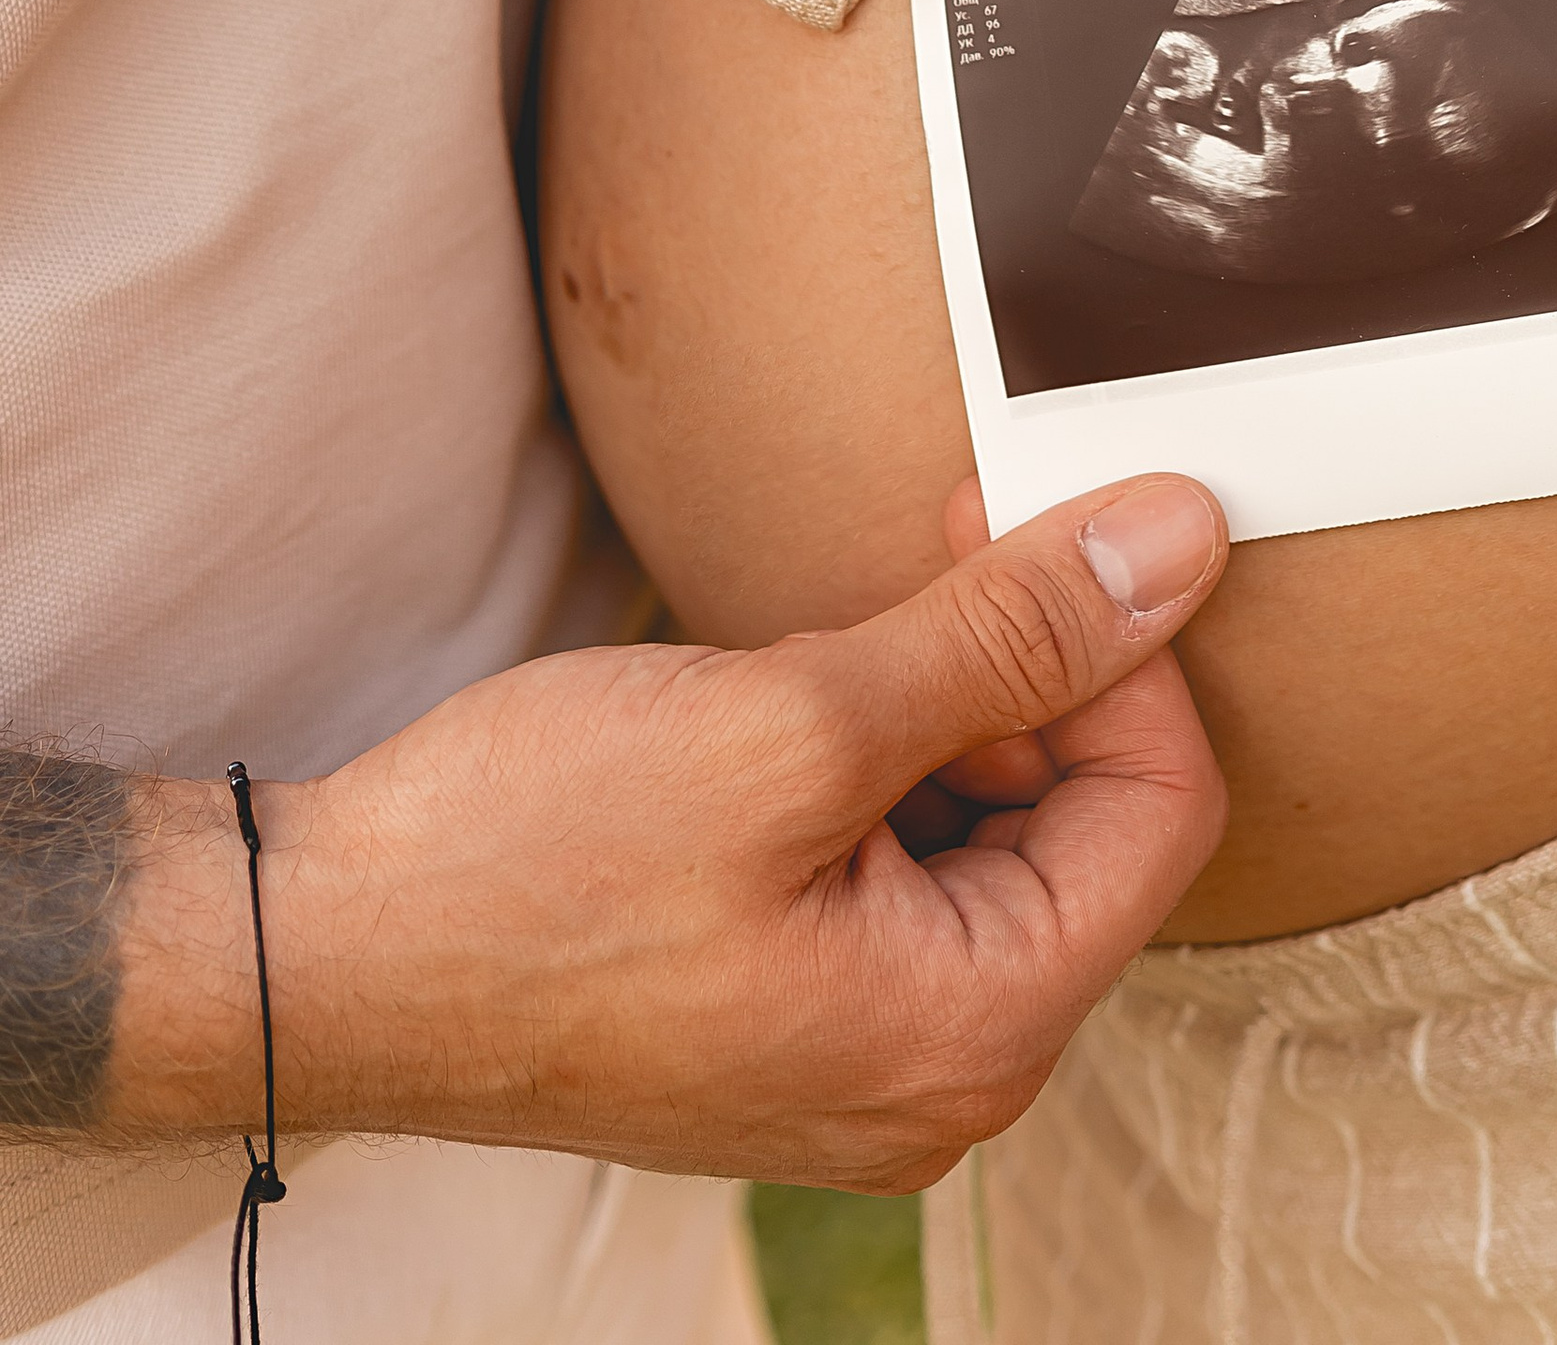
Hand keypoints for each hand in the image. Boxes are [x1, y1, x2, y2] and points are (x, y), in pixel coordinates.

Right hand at [106, 475, 1227, 1187]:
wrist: (327, 953)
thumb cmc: (529, 863)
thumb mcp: (797, 719)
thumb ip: (1009, 638)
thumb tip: (1180, 545)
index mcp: (975, 1034)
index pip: (1162, 804)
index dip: (1114, 646)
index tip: (1020, 530)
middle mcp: (943, 1076)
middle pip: (1089, 822)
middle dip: (1021, 679)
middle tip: (916, 567)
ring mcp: (865, 1053)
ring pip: (995, 833)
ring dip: (941, 713)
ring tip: (816, 662)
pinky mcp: (797, 1012)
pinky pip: (905, 871)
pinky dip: (875, 768)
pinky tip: (784, 714)